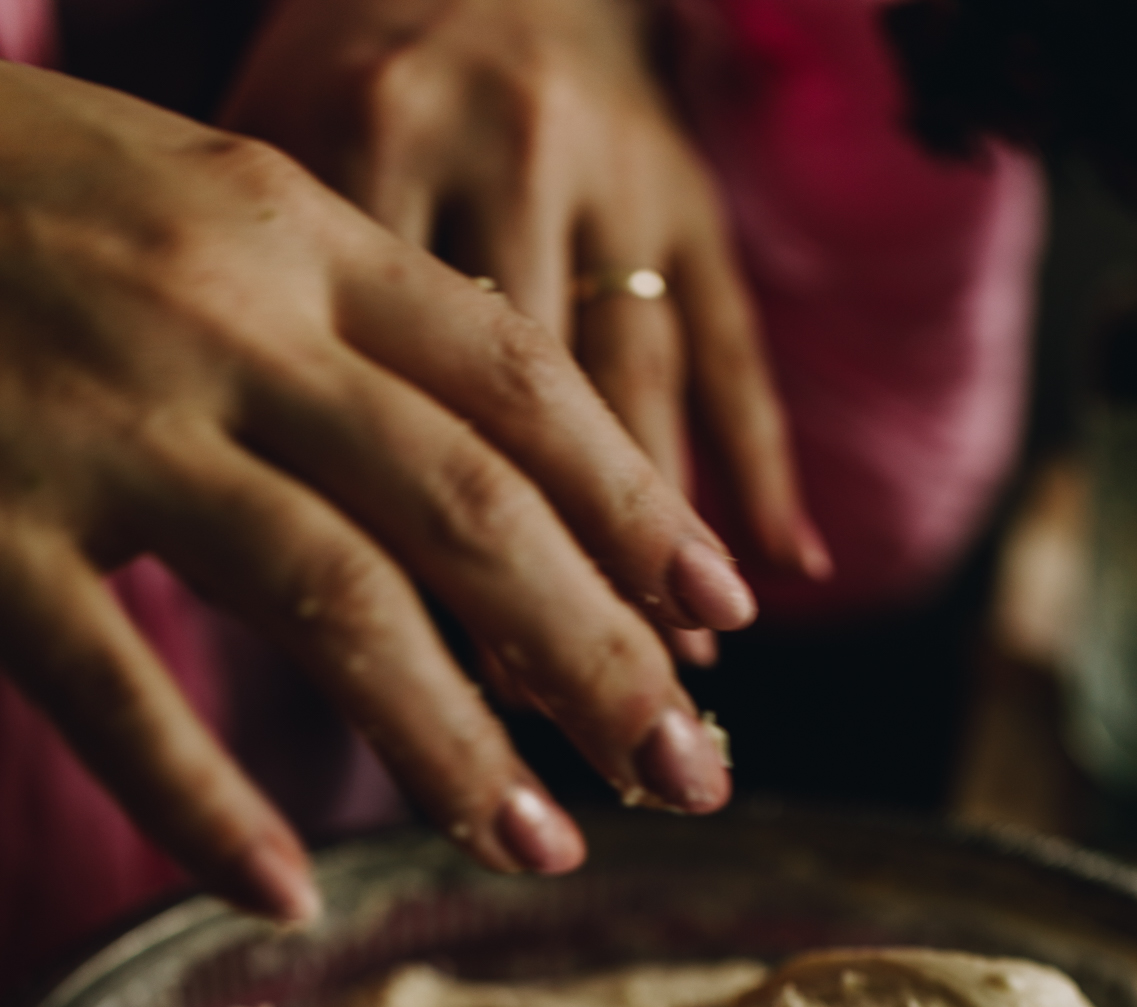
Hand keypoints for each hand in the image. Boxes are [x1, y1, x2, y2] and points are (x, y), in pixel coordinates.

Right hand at [0, 63, 750, 918]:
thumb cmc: (10, 199)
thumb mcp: (200, 208)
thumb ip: (341, 324)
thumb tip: (502, 480)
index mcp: (291, 230)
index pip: (515, 381)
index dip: (637, 506)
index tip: (729, 615)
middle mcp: (220, 319)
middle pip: (467, 508)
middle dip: (598, 656)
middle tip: (692, 774)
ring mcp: (98, 424)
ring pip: (328, 597)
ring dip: (451, 742)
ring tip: (543, 849)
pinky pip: (111, 685)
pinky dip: (199, 797)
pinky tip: (279, 890)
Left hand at [221, 0, 831, 632]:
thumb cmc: (345, 92)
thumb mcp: (274, 177)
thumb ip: (282, 335)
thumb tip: (299, 570)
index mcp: (362, 146)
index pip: (398, 385)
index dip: (431, 549)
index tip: (452, 691)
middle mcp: (498, 152)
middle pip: (531, 406)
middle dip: (558, 574)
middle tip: (580, 714)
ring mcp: (613, 172)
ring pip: (641, 385)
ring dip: (659, 542)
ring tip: (679, 674)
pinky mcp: (691, 191)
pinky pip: (735, 341)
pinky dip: (764, 458)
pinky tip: (791, 565)